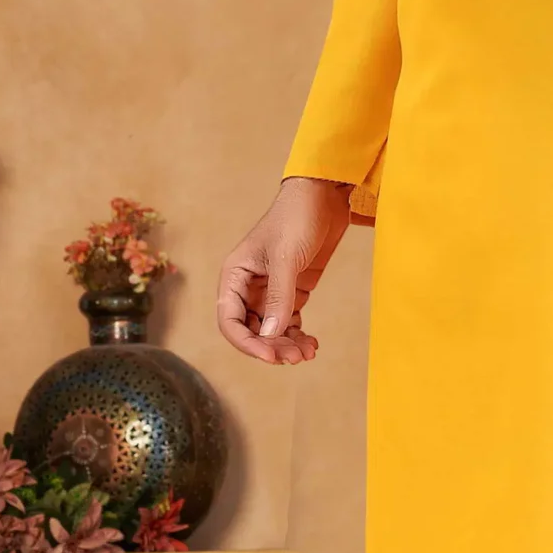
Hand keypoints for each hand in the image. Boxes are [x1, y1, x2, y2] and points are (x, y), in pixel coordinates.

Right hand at [216, 178, 352, 365]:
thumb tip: (270, 335)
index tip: (270, 356)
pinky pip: (289, 321)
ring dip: (286, 345)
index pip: (229, 320)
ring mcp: (271, 290)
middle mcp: (248, 286)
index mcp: (234, 276)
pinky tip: (312, 344)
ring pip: (271, 330)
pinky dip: (298, 335)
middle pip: (251, 330)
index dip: (247, 343)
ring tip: (307, 353)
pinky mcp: (293, 290)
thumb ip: (279, 296)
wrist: (323, 195)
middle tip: (295, 358)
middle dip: (271, 347)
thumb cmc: (296, 218)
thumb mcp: (285, 257)